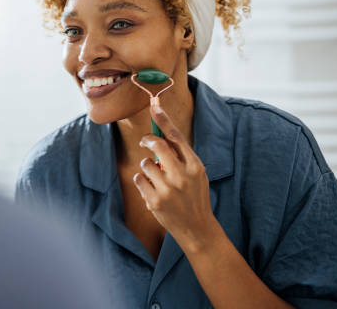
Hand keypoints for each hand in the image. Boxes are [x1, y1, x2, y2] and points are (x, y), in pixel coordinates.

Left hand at [133, 104, 217, 252]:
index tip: (154, 107)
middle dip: (148, 140)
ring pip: (145, 163)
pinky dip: (142, 181)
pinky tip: (152, 190)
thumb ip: (182, 157)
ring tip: (156, 178)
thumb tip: (160, 136)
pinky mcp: (155, 201)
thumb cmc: (195, 197)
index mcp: (195, 166)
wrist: (198, 228)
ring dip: (147, 166)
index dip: (163, 120)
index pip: (177, 137)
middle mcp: (182, 175)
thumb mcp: (197, 174)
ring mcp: (168, 189)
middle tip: (145, 141)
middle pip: (158, 145)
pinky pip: (139, 179)